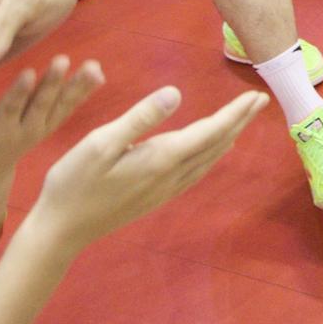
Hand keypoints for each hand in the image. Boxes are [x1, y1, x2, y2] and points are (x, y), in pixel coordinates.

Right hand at [0, 56, 103, 186]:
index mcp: (0, 133)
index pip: (10, 110)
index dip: (19, 92)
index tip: (28, 72)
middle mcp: (26, 131)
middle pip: (41, 104)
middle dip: (52, 82)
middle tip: (62, 60)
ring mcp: (42, 128)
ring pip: (62, 105)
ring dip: (78, 85)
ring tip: (92, 66)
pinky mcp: (51, 125)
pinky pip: (69, 108)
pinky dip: (85, 92)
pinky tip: (99, 74)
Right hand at [27, 86, 267, 253]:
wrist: (60, 231)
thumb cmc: (74, 182)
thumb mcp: (101, 142)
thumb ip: (140, 117)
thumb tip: (177, 92)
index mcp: (161, 158)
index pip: (209, 131)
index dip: (234, 113)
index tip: (256, 96)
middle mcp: (171, 175)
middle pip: (215, 144)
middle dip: (239, 121)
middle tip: (261, 101)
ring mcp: (165, 190)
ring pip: (207, 159)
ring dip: (228, 137)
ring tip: (242, 121)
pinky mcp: (155, 197)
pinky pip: (195, 172)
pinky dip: (211, 156)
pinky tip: (210, 153)